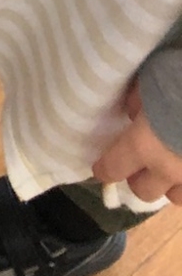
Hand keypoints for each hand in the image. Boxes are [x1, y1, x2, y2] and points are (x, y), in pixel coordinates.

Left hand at [92, 81, 181, 205]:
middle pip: (143, 191)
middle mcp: (170, 170)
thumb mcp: (152, 77)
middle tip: (141, 163)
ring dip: (170, 184)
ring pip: (176, 198)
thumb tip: (135, 114)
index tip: (101, 169)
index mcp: (146, 145)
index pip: (114, 167)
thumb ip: (139, 100)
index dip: (105, 169)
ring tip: (173, 165)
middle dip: (138, 177)